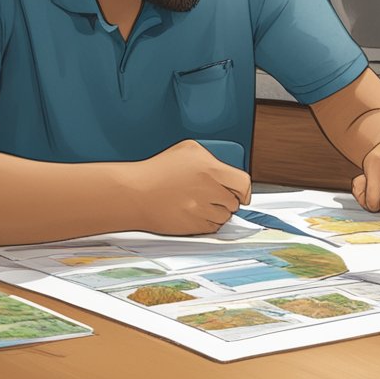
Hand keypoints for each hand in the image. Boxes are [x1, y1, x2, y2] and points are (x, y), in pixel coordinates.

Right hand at [136, 140, 251, 234]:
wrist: (135, 193)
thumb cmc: (157, 171)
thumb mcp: (188, 150)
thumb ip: (212, 158)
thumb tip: (227, 171)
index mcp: (210, 170)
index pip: (244, 183)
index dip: (244, 190)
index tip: (242, 192)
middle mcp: (209, 191)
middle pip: (235, 203)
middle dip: (227, 199)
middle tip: (212, 195)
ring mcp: (201, 211)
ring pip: (225, 217)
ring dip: (218, 212)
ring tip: (199, 203)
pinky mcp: (193, 227)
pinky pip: (212, 228)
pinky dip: (207, 223)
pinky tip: (193, 212)